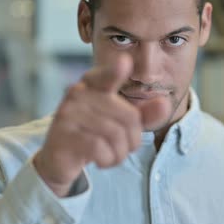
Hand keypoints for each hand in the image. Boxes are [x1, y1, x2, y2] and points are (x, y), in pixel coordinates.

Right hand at [33, 54, 169, 196]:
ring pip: (115, 134)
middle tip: (122, 149)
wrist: (59, 159)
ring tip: (111, 156)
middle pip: (128, 116)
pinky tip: (100, 160)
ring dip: (119, 153)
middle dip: (132, 140)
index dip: (116, 70)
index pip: (108, 75)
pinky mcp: (62, 133)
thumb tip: (164, 103)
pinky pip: (98, 147)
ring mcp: (68, 112)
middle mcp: (79, 93)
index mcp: (94, 84)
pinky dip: (107, 159)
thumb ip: (143, 114)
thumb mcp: (121, 124)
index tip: (124, 63)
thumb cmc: (94, 135)